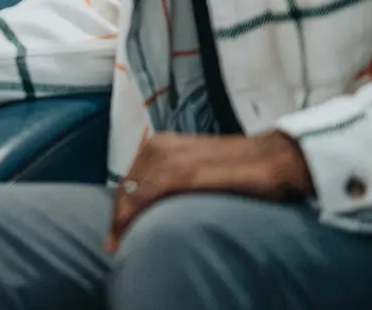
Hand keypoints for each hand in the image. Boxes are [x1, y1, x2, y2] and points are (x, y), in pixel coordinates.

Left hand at [106, 131, 313, 252]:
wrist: (275, 157)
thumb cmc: (241, 169)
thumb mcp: (198, 171)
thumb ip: (173, 182)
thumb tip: (154, 207)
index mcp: (159, 146)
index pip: (128, 181)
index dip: (120, 208)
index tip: (116, 233)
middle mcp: (159, 147)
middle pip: (126, 187)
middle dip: (118, 217)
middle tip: (115, 244)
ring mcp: (172, 156)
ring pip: (134, 191)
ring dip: (124, 218)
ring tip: (123, 244)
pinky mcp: (186, 170)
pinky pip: (152, 191)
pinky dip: (139, 210)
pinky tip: (135, 228)